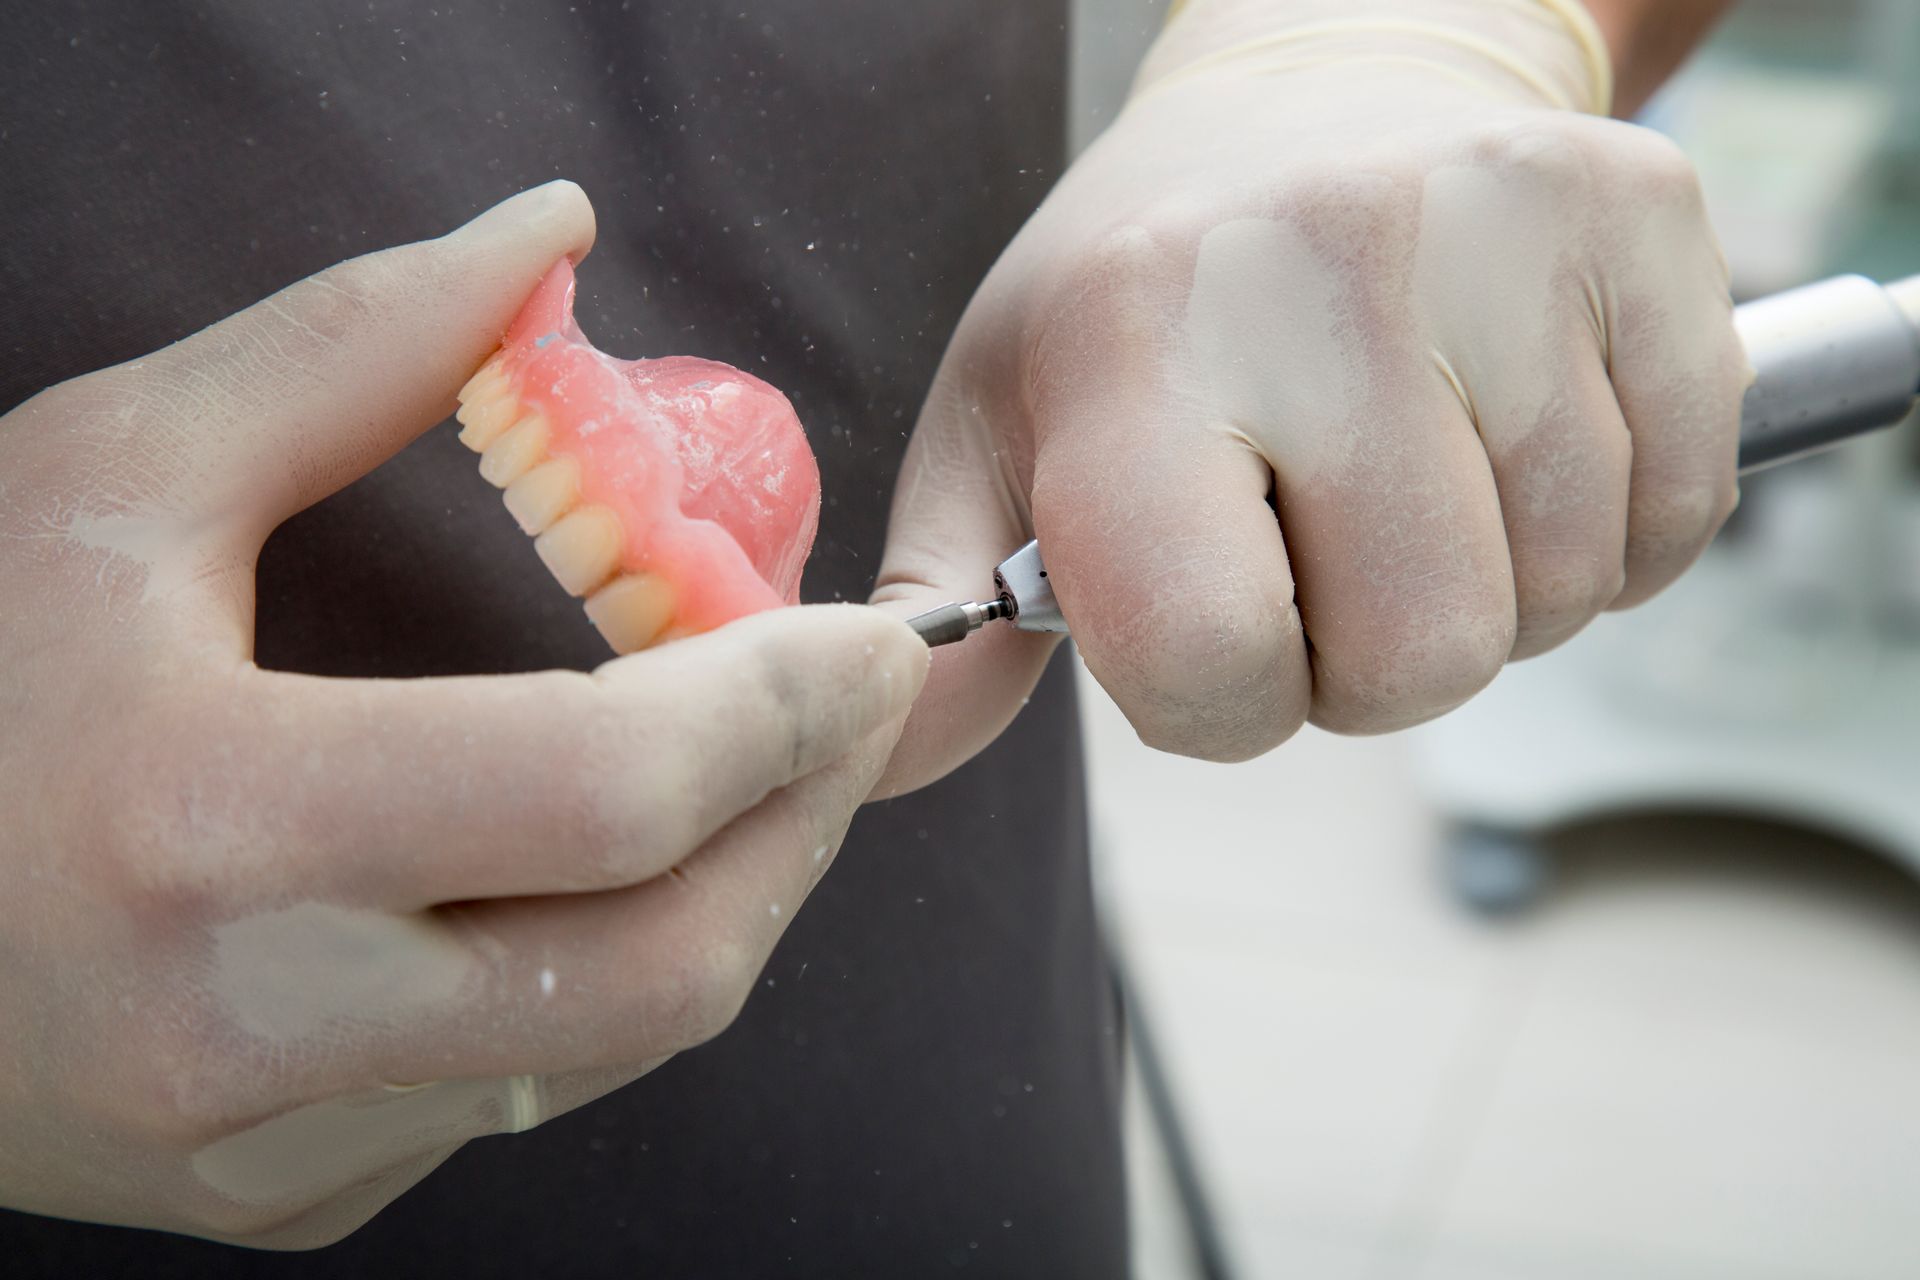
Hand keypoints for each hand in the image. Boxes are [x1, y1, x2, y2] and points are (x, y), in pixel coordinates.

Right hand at [0, 183, 926, 1246]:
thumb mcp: (115, 478)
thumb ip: (350, 350)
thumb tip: (547, 239)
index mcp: (207, 825)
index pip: (608, 794)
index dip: (786, 707)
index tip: (872, 638)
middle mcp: (248, 1027)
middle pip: (667, 965)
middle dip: (809, 821)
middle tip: (852, 706)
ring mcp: (272, 1145)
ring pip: (619, 1044)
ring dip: (731, 893)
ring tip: (748, 767)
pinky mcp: (286, 1198)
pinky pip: (525, 1090)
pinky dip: (603, 967)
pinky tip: (579, 871)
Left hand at [873, 0, 1745, 792]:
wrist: (1316, 83)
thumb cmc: (1144, 293)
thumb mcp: (1000, 425)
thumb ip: (941, 606)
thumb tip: (877, 751)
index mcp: (1132, 339)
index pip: (1212, 658)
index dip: (1217, 697)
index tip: (1210, 620)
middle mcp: (1321, 268)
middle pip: (1417, 661)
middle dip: (1364, 662)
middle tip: (1323, 549)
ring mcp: (1500, 233)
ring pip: (1561, 598)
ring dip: (1487, 593)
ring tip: (1413, 475)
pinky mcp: (1642, 217)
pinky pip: (1677, 517)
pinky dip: (1609, 534)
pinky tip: (1516, 440)